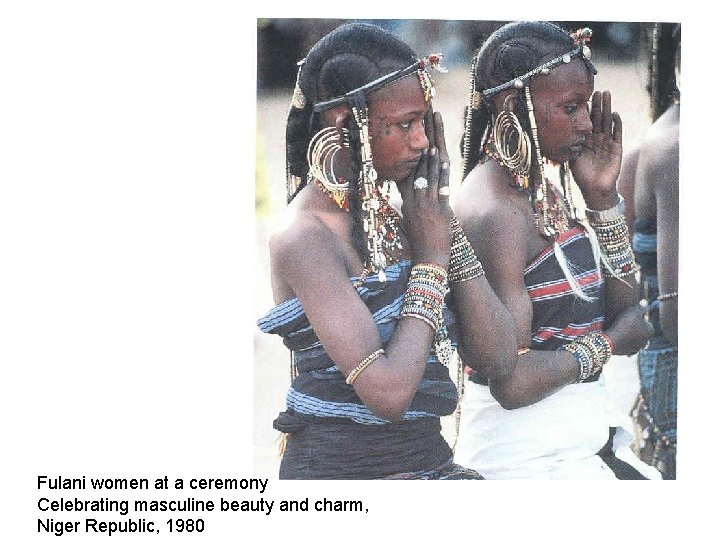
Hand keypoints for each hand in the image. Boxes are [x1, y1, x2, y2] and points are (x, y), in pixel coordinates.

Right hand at [397, 110, 451, 267]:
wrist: (429, 258)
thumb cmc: (419, 243)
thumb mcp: (408, 225)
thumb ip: (406, 211)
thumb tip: (403, 201)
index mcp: (406, 207)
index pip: (406, 182)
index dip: (409, 167)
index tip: (410, 155)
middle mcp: (415, 205)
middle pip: (417, 178)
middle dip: (420, 160)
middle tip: (423, 145)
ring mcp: (428, 207)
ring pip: (428, 180)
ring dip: (431, 163)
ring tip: (433, 149)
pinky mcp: (441, 211)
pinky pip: (442, 189)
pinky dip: (443, 175)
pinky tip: (445, 164)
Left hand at [570, 91, 622, 208]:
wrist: (594, 189)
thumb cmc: (582, 175)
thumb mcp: (571, 157)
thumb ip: (568, 145)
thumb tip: (555, 134)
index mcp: (586, 140)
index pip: (587, 122)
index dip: (587, 110)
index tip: (584, 97)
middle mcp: (597, 139)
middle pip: (598, 118)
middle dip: (598, 104)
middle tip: (598, 90)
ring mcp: (607, 142)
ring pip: (607, 122)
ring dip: (607, 108)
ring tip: (607, 95)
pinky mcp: (616, 148)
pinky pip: (616, 134)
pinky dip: (616, 124)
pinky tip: (615, 114)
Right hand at [605, 304, 651, 355]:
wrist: (611, 341)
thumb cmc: (624, 325)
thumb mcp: (632, 311)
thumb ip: (640, 307)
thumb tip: (645, 301)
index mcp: (650, 330)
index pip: (645, 321)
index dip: (637, 317)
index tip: (628, 315)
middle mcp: (646, 340)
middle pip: (641, 330)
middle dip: (635, 327)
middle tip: (624, 321)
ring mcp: (637, 348)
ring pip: (635, 338)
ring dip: (630, 335)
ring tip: (620, 328)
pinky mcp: (628, 353)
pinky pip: (627, 345)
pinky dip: (624, 342)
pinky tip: (618, 337)